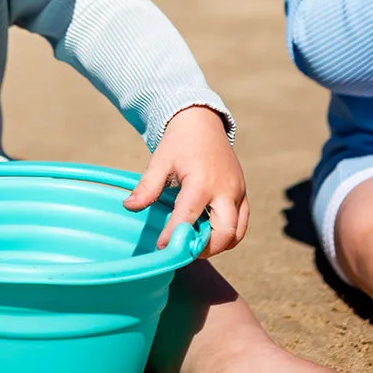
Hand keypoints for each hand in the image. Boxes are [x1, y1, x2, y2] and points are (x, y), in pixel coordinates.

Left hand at [122, 105, 247, 257]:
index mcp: (202, 182)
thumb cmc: (179, 142)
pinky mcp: (243, 194)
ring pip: (237, 233)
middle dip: (204, 248)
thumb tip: (129, 206)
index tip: (162, 248)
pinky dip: (228, 235)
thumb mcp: (160, 161)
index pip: (188, 218)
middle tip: (183, 250)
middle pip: (223, 233)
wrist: (202, 122)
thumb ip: (147, 186)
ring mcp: (238, 192)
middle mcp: (225, 190)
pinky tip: (207, 233)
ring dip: (217, 245)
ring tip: (194, 244)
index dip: (174, 236)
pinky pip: (242, 223)